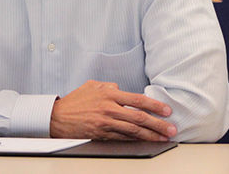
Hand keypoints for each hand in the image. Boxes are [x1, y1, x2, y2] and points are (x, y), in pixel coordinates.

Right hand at [49, 80, 176, 140]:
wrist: (56, 117)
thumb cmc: (75, 101)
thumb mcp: (93, 86)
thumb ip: (109, 87)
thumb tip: (121, 89)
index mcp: (110, 95)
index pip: (138, 100)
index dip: (155, 106)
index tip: (167, 110)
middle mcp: (110, 109)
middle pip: (139, 118)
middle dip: (158, 124)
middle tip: (172, 128)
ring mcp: (106, 124)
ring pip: (133, 131)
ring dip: (151, 135)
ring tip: (163, 138)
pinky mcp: (102, 135)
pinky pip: (122, 139)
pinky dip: (136, 141)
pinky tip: (145, 142)